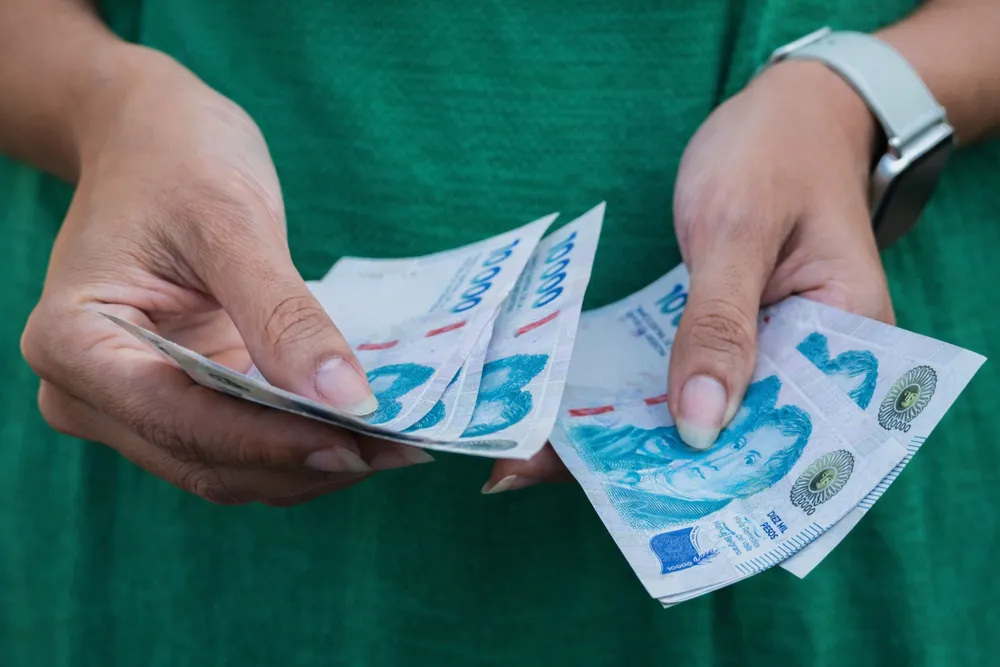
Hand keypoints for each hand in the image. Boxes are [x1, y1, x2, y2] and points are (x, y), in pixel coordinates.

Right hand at [21, 48, 431, 506]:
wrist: (148, 137)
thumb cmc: (175, 161)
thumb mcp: (229, 222)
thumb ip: (282, 314)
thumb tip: (346, 400)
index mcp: (75, 343)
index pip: (181, 421)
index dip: (274, 442)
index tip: (359, 440)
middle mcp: (90, 392)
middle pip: (206, 459)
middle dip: (303, 461)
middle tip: (402, 449)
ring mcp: (136, 403)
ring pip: (228, 467)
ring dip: (311, 463)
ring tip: (395, 445)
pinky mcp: (182, 399)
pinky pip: (243, 442)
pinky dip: (301, 441)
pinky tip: (362, 427)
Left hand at [483, 60, 891, 490]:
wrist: (790, 105)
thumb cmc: (775, 151)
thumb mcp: (737, 232)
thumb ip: (719, 324)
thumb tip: (700, 426)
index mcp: (849, 342)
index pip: (788, 433)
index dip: (713, 477)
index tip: (630, 502)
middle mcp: (813, 362)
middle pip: (737, 434)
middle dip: (649, 463)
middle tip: (537, 472)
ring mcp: (771, 350)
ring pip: (702, 410)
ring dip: (629, 433)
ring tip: (533, 455)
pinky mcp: (732, 333)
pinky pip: (685, 375)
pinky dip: (636, 392)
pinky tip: (572, 412)